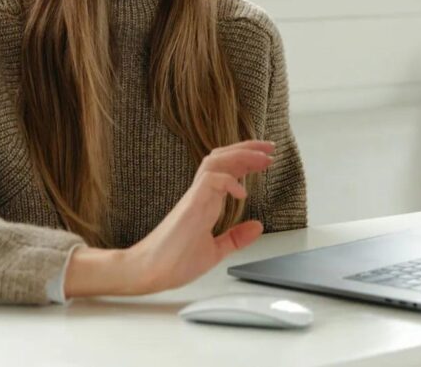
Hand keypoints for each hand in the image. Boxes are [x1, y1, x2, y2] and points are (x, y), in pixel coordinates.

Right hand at [126, 139, 275, 293]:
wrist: (151, 272)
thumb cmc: (174, 261)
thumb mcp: (215, 250)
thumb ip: (235, 238)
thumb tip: (257, 227)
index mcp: (206, 201)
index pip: (226, 169)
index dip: (246, 159)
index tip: (266, 158)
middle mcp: (200, 194)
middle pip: (222, 157)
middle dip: (247, 149)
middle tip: (270, 148)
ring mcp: (194, 197)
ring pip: (215, 161)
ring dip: (241, 156)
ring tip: (262, 158)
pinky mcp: (191, 205)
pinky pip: (210, 181)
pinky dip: (229, 181)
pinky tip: (242, 191)